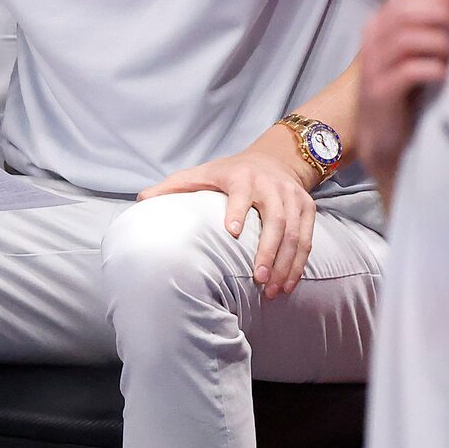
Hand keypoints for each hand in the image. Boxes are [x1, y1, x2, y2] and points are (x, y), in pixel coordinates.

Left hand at [139, 146, 316, 295]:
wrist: (277, 157)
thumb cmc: (231, 172)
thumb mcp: (202, 173)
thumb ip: (174, 186)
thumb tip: (141, 200)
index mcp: (242, 177)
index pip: (241, 193)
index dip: (236, 210)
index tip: (231, 232)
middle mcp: (271, 186)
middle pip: (275, 219)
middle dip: (268, 250)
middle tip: (257, 279)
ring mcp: (292, 197)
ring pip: (294, 233)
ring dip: (285, 263)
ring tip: (272, 290)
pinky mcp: (307, 208)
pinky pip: (307, 239)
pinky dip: (299, 263)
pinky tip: (288, 284)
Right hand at [358, 0, 448, 195]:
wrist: (385, 137)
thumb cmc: (409, 92)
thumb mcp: (421, 53)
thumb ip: (435, 28)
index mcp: (383, 23)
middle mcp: (373, 39)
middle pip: (407, 11)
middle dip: (443, 15)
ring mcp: (374, 66)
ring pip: (407, 38)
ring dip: (440, 43)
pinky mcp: (380, 92)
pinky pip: (408, 71)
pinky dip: (434, 69)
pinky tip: (447, 76)